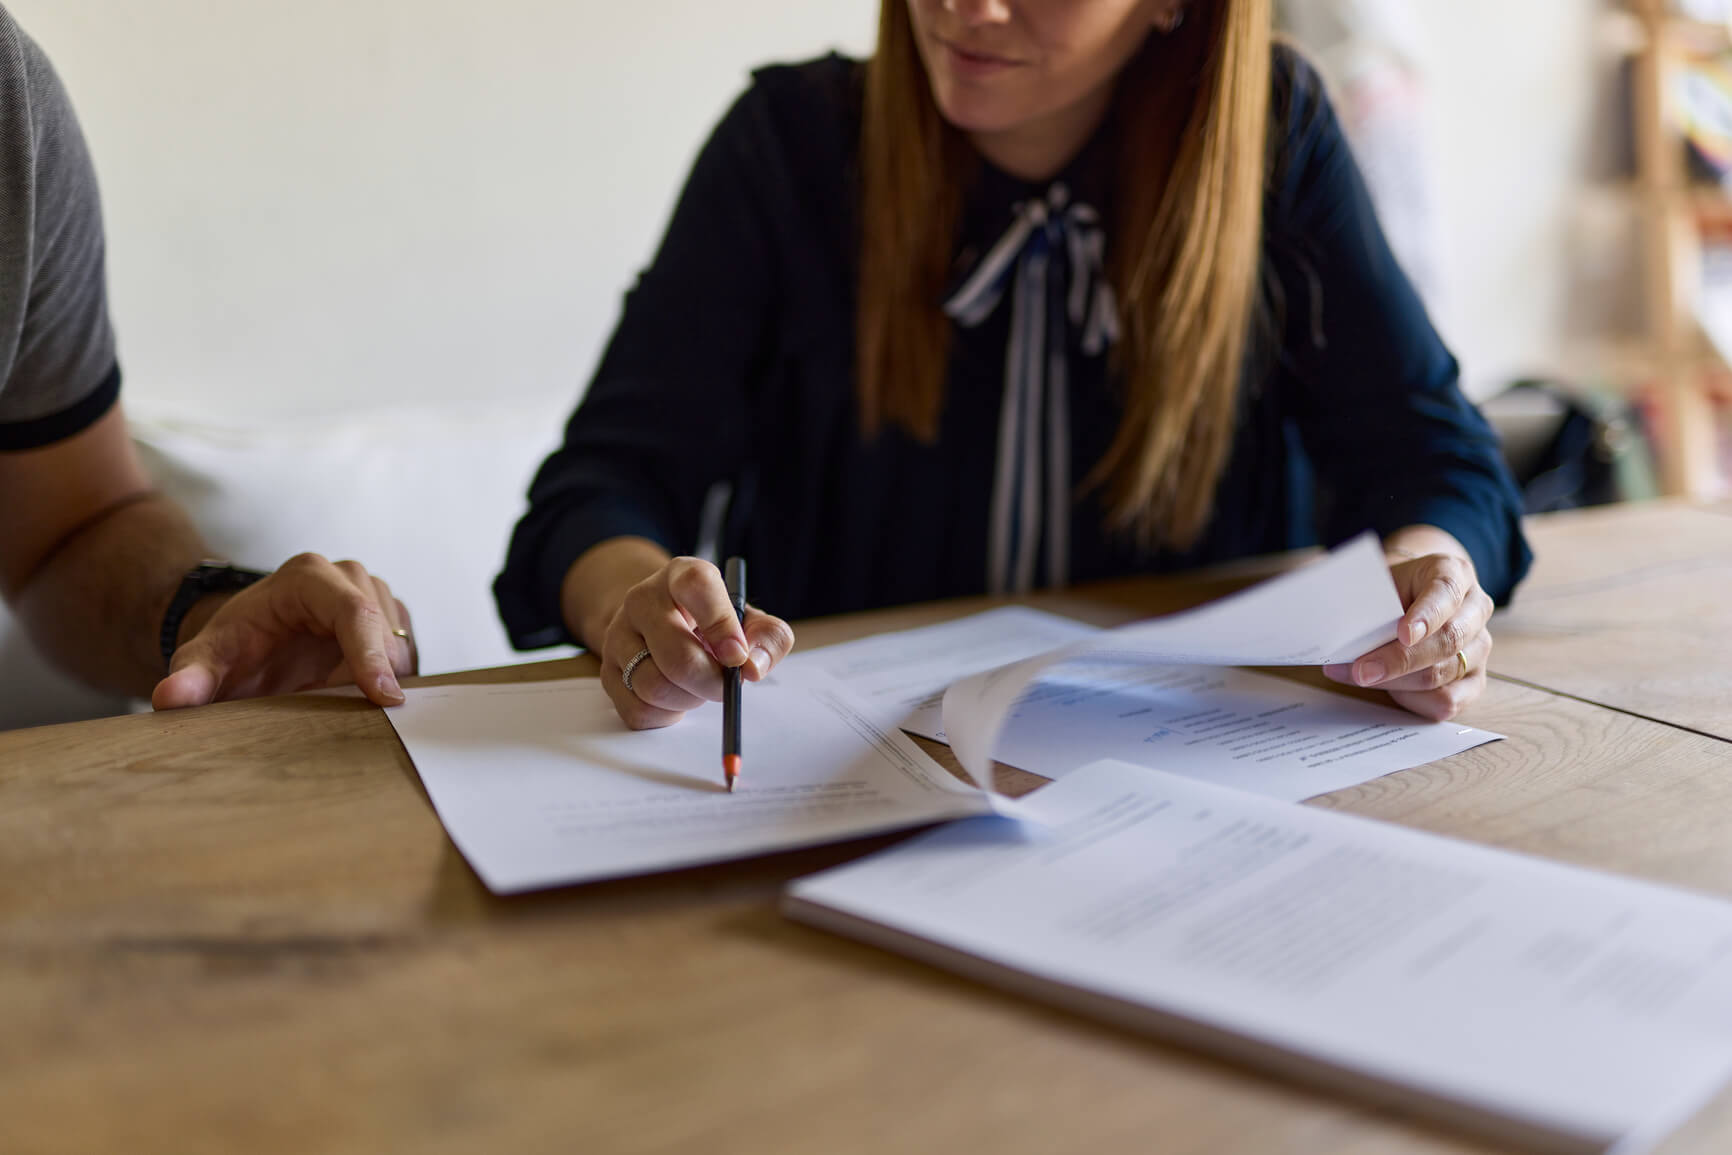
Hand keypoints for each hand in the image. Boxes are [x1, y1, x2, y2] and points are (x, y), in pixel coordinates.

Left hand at [151, 553, 416, 709]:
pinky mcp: (392, 620)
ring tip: (336, 702)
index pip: (354, 612)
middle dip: (372, 678)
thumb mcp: (206, 660)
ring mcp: (376, 596)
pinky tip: (359, 698)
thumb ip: (190, 676)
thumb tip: (170, 698)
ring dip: (379, 682)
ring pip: (401, 646)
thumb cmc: (233, 646)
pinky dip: (390, 681)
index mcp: (308, 576)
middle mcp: (349, 577)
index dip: (371, 656)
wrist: (250, 640)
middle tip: (342, 714)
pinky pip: (408, 656)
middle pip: (384, 632)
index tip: (383, 698)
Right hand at [599, 556, 794, 728]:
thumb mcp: (748, 620)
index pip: (696, 586)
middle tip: (726, 686)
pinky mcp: (607, 671)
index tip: (737, 655)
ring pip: (654, 686)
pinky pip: (638, 710)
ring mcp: (618, 635)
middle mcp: (642, 599)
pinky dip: (666, 715)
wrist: (663, 625)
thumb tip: (751, 667)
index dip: (721, 624)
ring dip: (688, 699)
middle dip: (710, 682)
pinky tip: (677, 698)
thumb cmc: (713, 624)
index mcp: (681, 575)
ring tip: (699, 687)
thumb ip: (767, 638)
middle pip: (675, 655)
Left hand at [1323, 551, 1492, 720]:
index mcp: (1454, 573)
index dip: (1426, 614)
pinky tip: (1390, 691)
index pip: (1445, 592)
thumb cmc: (1390, 592)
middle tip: (1360, 670)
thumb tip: (1331, 622)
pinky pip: (1448, 701)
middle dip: (1399, 660)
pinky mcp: (1475, 679)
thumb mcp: (1378, 583)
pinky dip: (1414, 701)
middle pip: (1447, 640)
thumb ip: (1364, 599)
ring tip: (1356, 676)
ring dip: (1395, 682)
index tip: (1403, 633)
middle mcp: (1475, 608)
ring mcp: (1479, 646)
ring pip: (1442, 674)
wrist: (1411, 599)